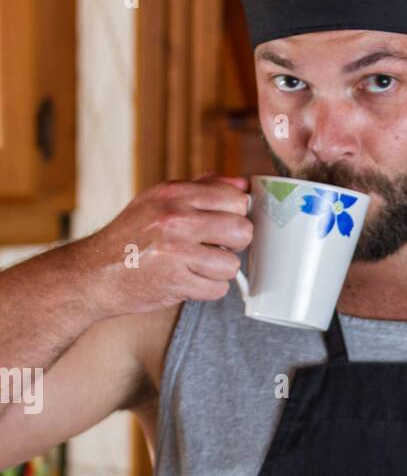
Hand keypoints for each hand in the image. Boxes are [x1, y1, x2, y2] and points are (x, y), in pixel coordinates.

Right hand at [82, 171, 252, 316]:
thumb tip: (241, 185)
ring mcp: (177, 252)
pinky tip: (190, 280)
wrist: (95, 273)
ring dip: (219, 270)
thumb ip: (201, 190)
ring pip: (232, 265)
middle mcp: (176, 219)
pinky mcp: (177, 282)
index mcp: (174, 194)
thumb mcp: (158, 201)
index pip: (235, 199)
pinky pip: (218, 289)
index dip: (236, 214)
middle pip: (242, 231)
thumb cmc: (129, 237)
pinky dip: (207, 289)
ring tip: (198, 265)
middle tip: (216, 246)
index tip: (225, 223)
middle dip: (234, 243)